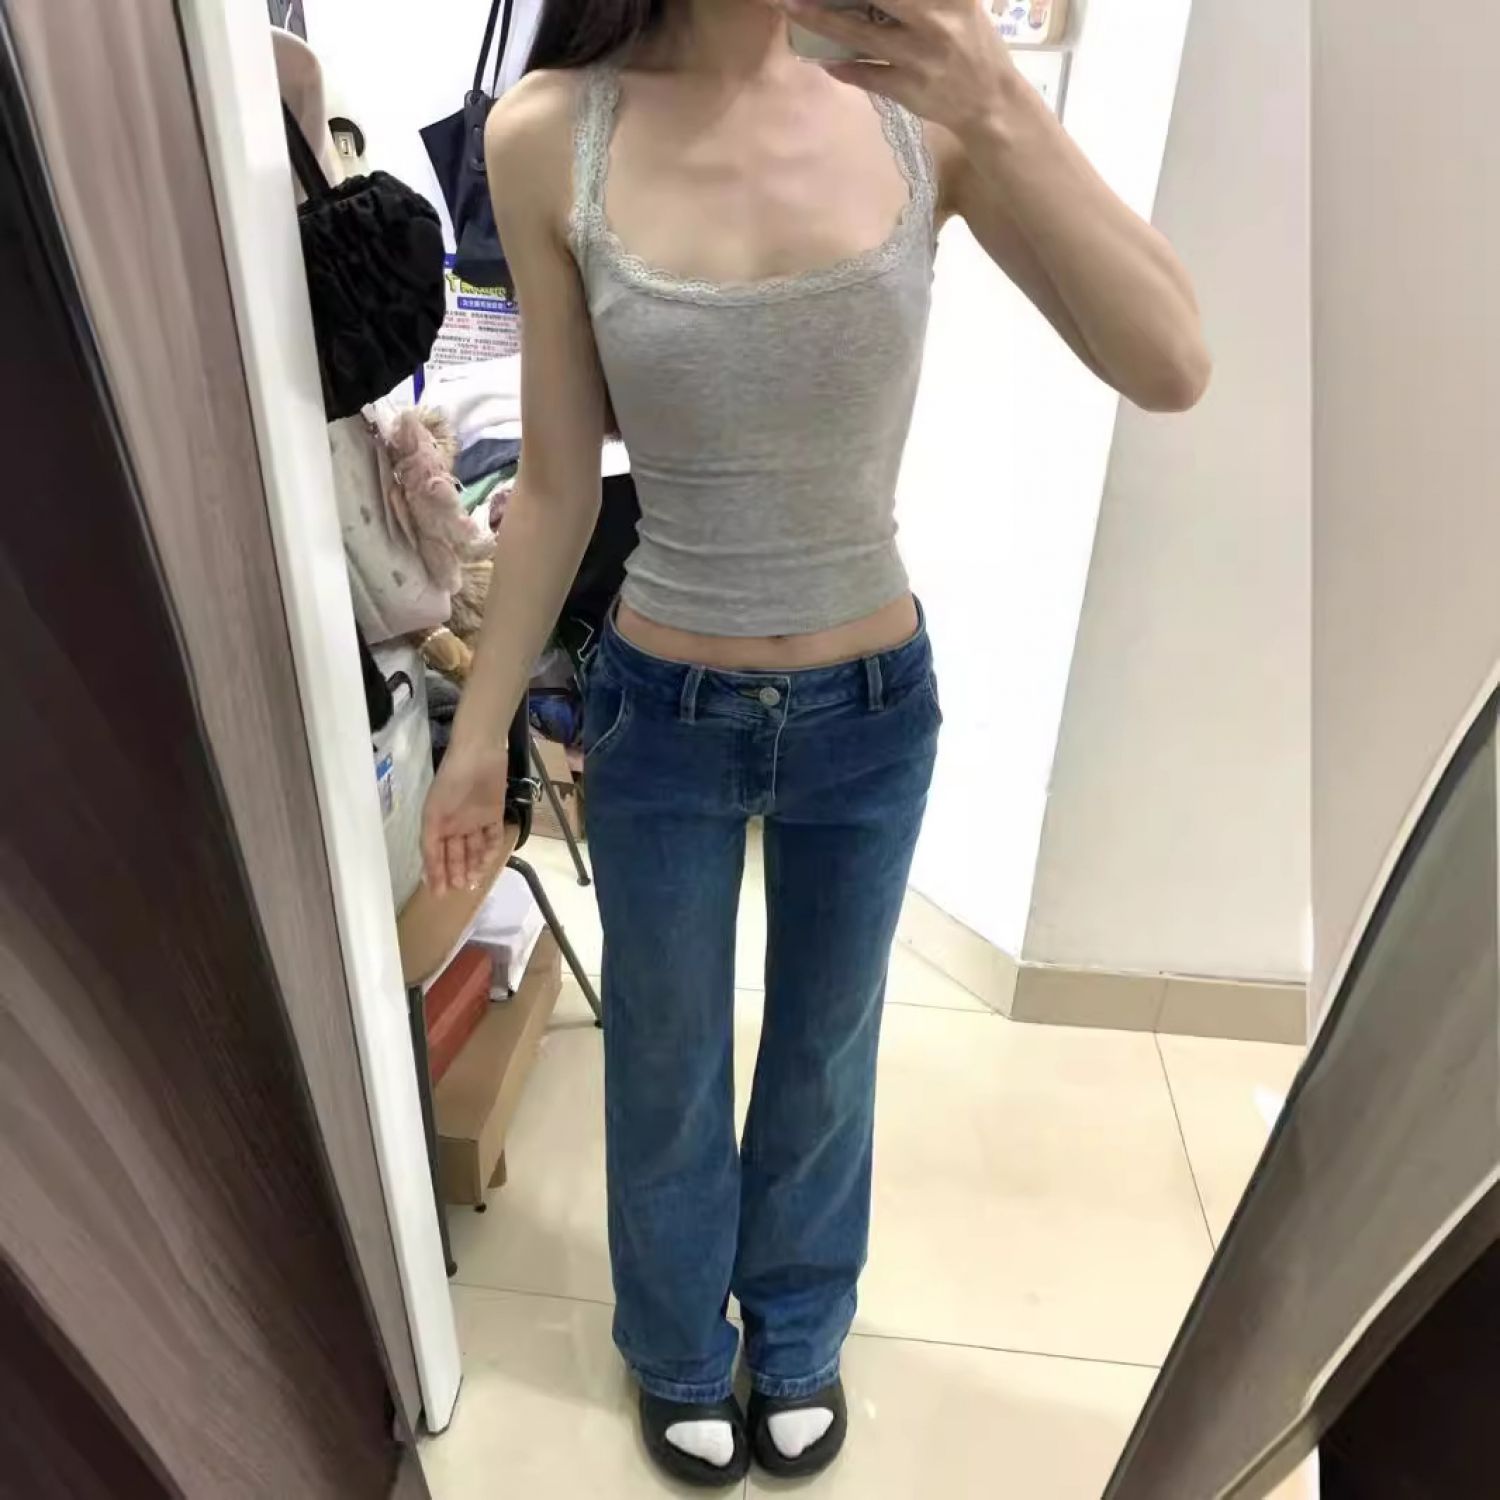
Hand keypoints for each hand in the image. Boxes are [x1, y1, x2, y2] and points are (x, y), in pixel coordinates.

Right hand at [420, 747, 509, 895]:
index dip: (436, 874)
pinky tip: (488, 862)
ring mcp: (475, 820)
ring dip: (474, 865)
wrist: (479, 754)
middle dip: (457, 872)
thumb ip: (431, 844)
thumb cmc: (451, 783)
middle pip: (455, 854)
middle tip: (460, 889)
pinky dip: (490, 849)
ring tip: (474, 881)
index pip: (435, 854)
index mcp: (436, 823)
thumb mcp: (434, 815)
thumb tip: (427, 873)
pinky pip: (492, 837)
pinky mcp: (494, 814)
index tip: (439, 894)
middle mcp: (455, 824)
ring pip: (474, 849)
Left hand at [784, 0, 1017, 139]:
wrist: (992, 101)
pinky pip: (867, 76)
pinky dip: (844, 67)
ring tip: (792, 6)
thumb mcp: (960, 5)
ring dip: (822, 21)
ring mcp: (919, 57)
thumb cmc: (972, 44)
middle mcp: (936, 20)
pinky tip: (823, 59)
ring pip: (861, 34)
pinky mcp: (909, 90)